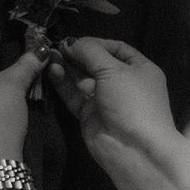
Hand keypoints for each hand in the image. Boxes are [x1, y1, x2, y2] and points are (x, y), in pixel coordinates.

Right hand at [48, 37, 189, 189]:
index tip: (75, 40)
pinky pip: (74, 95)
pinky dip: (63, 84)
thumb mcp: (114, 71)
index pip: (116, 48)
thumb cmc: (131, 102)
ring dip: (67, 68)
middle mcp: (122, 83)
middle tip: (57, 47)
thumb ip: (91, 53)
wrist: (133, 149)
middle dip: (78, 55)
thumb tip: (71, 42)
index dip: (96, 43)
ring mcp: (105, 100)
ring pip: (82, 79)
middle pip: (96, 63)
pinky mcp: (89, 115)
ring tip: (50, 57)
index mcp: (139, 69)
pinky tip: (52, 71)